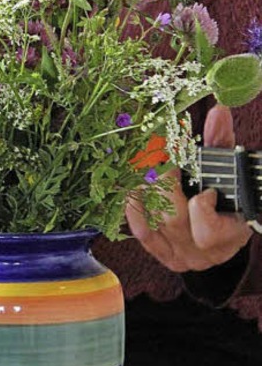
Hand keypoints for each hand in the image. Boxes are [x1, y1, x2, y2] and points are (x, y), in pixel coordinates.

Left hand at [125, 105, 251, 271]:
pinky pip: (142, 232)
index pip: (208, 230)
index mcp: (229, 235)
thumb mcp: (229, 170)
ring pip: (156, 223)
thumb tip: (218, 111)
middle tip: (166, 162)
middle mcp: (202, 252)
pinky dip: (136, 209)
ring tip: (152, 169)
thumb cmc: (227, 196)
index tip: (205, 187)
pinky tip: (136, 188)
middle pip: (175, 221)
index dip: (201, 206)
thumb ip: (222, 141)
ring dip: (150, 192)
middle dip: (167, 186)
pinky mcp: (160, 252)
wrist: (221, 229)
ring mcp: (179, 254)